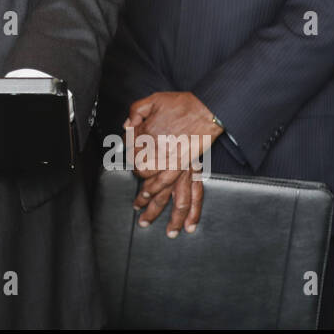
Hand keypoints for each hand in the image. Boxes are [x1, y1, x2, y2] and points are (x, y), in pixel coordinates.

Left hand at [125, 91, 220, 232]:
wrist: (207, 106)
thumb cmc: (182, 104)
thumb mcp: (152, 101)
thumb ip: (136, 113)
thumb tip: (126, 125)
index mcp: (159, 147)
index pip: (142, 168)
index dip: (137, 172)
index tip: (135, 175)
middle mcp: (173, 163)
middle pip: (159, 191)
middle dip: (150, 207)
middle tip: (141, 218)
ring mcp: (187, 168)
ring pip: (178, 199)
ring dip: (172, 217)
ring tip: (169, 232)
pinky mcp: (197, 169)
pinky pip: (197, 194)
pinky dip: (194, 211)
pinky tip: (191, 224)